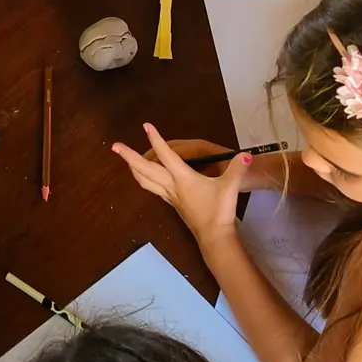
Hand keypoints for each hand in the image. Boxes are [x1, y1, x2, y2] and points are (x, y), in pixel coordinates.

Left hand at [112, 122, 249, 245]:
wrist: (213, 236)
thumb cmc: (219, 211)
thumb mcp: (229, 187)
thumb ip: (237, 169)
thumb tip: (246, 155)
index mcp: (182, 178)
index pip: (165, 155)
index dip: (155, 139)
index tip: (146, 125)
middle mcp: (170, 186)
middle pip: (144, 169)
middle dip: (128, 157)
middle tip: (115, 146)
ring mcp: (169, 196)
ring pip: (144, 181)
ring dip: (133, 168)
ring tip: (126, 159)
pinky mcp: (171, 203)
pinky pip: (152, 188)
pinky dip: (144, 179)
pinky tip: (145, 177)